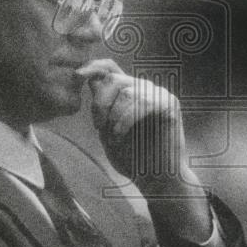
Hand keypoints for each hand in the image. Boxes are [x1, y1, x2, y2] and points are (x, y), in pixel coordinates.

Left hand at [75, 58, 206, 195]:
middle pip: (114, 79)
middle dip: (100, 103)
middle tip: (99, 127)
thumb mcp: (107, 130)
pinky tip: (121, 135)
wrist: (155, 180)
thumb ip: (100, 105)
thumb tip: (85, 75)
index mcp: (128, 92)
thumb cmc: (131, 158)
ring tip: (114, 137)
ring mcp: (158, 94)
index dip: (92, 66)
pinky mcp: (169, 104)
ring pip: (127, 91)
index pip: (109, 67)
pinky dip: (126, 119)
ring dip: (114, 116)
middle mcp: (144, 88)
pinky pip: (143, 102)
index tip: (76, 75)